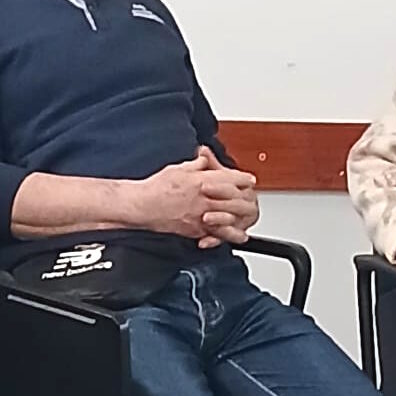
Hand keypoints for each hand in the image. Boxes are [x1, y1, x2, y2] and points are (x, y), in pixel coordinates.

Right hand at [133, 147, 257, 246]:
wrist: (142, 206)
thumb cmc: (156, 188)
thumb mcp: (178, 169)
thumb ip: (195, 165)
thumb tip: (204, 160)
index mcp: (200, 181)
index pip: (229, 178)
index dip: (242, 178)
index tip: (249, 179)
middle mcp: (203, 198)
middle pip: (232, 198)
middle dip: (244, 197)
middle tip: (253, 198)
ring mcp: (200, 215)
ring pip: (227, 216)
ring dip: (240, 217)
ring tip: (248, 218)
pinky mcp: (194, 229)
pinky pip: (215, 232)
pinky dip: (226, 234)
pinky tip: (234, 235)